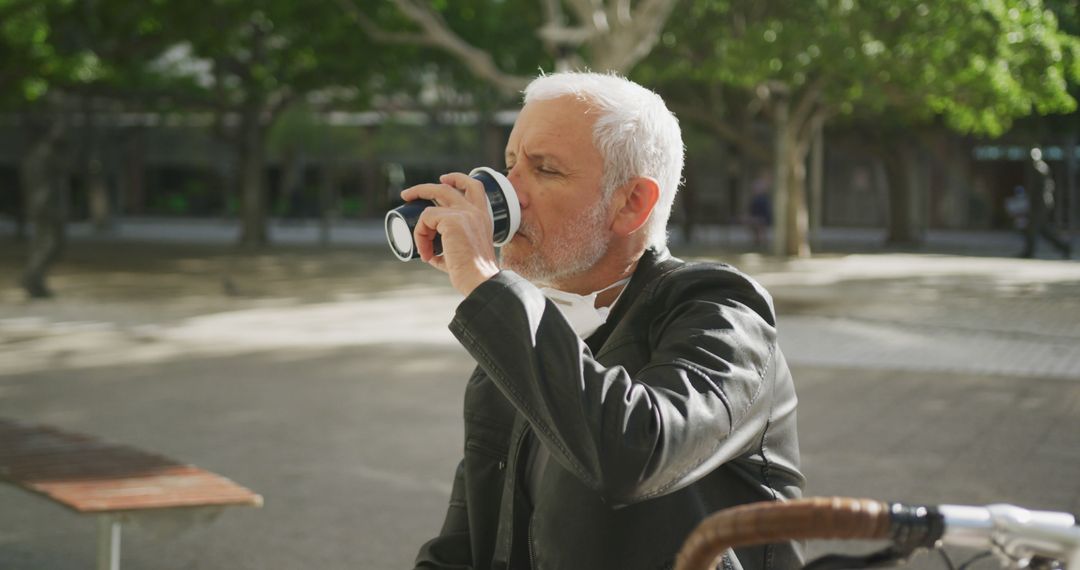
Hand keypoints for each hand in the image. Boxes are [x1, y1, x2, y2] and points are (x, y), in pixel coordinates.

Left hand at [400, 172, 500, 295]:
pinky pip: (425, 219)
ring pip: (432, 200)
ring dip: (420, 224)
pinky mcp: (452, 220)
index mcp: (483, 217)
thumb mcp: (463, 254)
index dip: (457, 178)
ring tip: (420, 245)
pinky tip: (427, 254)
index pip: (474, 186)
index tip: (443, 180)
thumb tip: (432, 255)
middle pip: (447, 186)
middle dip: (424, 188)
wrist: (480, 281)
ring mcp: (464, 213)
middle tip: (407, 195)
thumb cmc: (472, 274)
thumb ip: (448, 251)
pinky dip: (420, 236)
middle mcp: (475, 211)